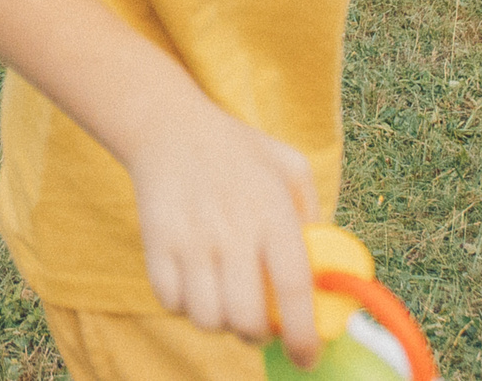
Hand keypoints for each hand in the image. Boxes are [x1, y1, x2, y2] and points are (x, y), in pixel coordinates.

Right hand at [125, 96, 323, 369]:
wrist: (169, 125)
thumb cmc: (239, 151)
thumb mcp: (290, 166)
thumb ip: (313, 215)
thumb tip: (325, 270)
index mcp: (272, 212)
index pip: (294, 288)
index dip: (304, 334)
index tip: (307, 357)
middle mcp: (232, 229)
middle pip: (246, 319)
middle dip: (258, 334)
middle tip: (260, 323)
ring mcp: (191, 238)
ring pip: (207, 318)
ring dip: (220, 321)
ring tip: (224, 299)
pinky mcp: (156, 243)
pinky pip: (170, 303)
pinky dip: (184, 305)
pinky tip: (194, 283)